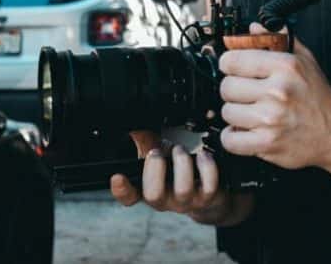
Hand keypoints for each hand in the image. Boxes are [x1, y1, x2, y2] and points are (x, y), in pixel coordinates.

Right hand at [109, 131, 252, 225]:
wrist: (213, 196)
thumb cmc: (182, 173)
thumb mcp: (162, 159)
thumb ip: (146, 145)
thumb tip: (133, 130)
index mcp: (151, 190)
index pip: (130, 197)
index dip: (121, 190)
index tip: (117, 177)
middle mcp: (167, 200)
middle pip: (153, 195)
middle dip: (154, 169)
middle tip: (157, 151)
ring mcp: (188, 201)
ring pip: (182, 189)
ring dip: (181, 163)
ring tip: (180, 149)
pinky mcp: (209, 198)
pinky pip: (208, 185)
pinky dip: (206, 166)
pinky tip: (202, 155)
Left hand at [218, 23, 330, 169]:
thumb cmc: (320, 98)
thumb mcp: (305, 60)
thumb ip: (278, 40)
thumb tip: (254, 28)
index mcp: (286, 67)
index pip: (233, 60)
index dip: (229, 63)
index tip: (232, 68)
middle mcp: (278, 91)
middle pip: (227, 87)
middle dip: (233, 90)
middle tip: (245, 93)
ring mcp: (271, 118)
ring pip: (227, 112)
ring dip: (235, 114)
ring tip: (250, 112)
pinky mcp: (267, 143)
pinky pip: (230, 139)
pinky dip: (233, 137)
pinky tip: (245, 130)